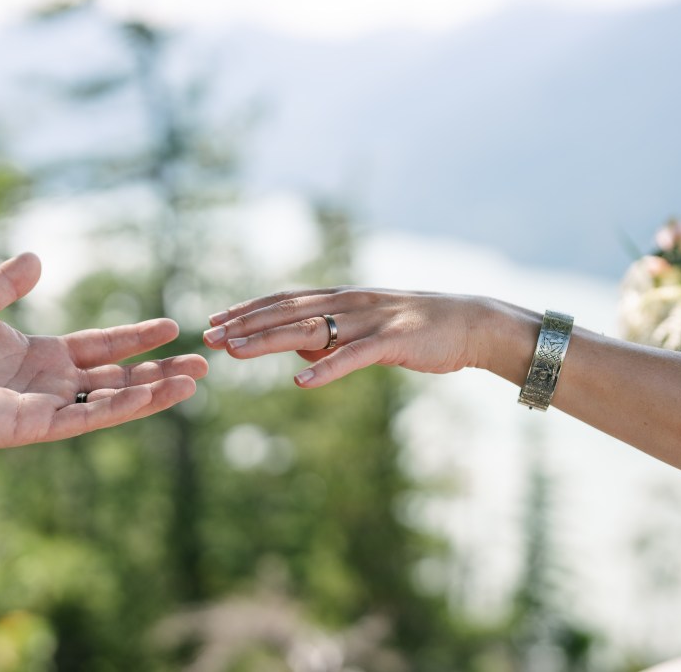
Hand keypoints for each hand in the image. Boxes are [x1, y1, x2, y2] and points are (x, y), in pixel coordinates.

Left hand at [0, 253, 207, 457]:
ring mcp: (48, 406)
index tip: (170, 327)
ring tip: (194, 382)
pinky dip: (123, 407)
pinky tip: (154, 395)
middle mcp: (52, 383)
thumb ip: (6, 284)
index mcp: (43, 355)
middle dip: (160, 371)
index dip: (135, 337)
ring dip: (154, 392)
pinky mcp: (36, 425)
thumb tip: (37, 257)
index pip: (102, 346)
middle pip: (120, 376)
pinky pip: (89, 416)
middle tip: (202, 364)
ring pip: (113, 399)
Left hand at [203, 287, 495, 386]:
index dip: (248, 309)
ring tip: (236, 352)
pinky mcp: (392, 342)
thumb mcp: (367, 331)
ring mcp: (370, 320)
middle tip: (210, 335)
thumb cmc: (418, 330)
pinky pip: (352, 357)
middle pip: (287, 311)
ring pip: (310, 329)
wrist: (470, 323)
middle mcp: (349, 302)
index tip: (215, 319)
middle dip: (246, 323)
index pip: (285, 300)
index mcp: (342, 297)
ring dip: (269, 341)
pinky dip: (326, 370)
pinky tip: (300, 383)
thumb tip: (299, 355)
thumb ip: (332, 338)